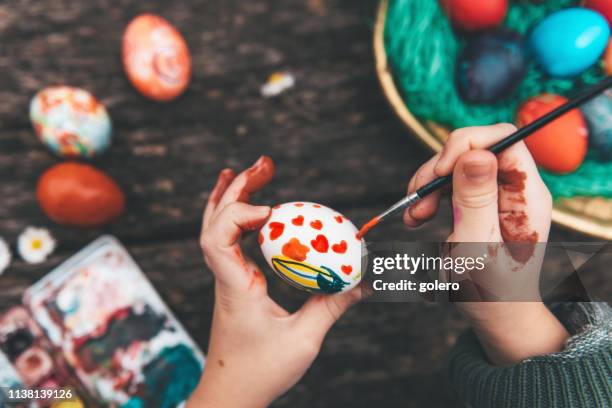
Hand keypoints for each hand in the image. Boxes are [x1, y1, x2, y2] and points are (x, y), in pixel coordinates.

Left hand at [187, 156, 361, 407]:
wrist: (229, 395)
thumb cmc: (260, 372)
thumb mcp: (303, 341)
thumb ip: (333, 306)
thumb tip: (362, 280)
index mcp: (235, 288)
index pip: (217, 239)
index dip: (238, 214)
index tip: (272, 210)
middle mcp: (224, 278)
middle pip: (215, 221)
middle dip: (238, 188)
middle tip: (264, 164)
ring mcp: (225, 279)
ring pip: (215, 227)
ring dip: (231, 196)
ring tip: (250, 171)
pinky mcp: (232, 283)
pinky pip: (226, 241)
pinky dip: (235, 217)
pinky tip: (250, 207)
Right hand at [404, 124, 567, 365]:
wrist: (495, 314)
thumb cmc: (490, 290)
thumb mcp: (477, 247)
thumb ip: (476, 200)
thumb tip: (476, 154)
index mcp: (527, 195)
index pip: (503, 139)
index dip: (468, 144)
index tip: (440, 173)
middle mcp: (515, 188)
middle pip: (474, 148)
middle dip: (439, 169)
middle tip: (417, 200)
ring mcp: (497, 194)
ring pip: (457, 163)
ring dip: (428, 184)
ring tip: (414, 217)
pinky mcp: (479, 202)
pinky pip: (450, 182)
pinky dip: (428, 195)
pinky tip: (417, 217)